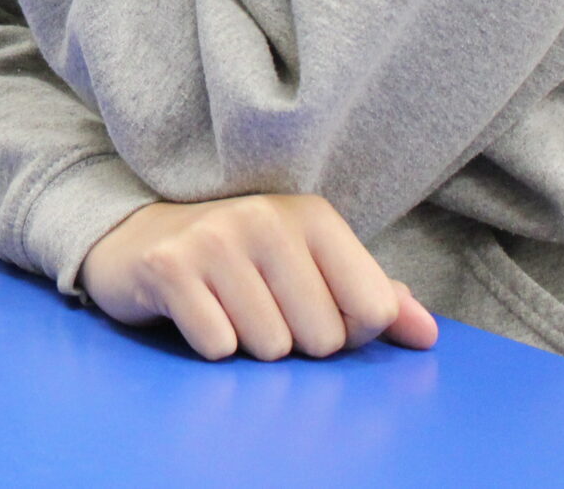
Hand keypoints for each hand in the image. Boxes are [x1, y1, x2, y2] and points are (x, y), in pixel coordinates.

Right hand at [79, 195, 439, 361]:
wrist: (136, 239)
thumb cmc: (238, 260)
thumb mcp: (308, 266)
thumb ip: (372, 297)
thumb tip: (427, 334)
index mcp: (313, 216)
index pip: (372, 310)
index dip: (347, 331)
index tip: (311, 308)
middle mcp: (265, 218)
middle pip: (321, 338)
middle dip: (293, 342)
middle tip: (258, 307)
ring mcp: (214, 239)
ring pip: (269, 347)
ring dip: (248, 344)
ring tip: (225, 307)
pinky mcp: (170, 268)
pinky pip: (219, 347)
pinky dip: (209, 344)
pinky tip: (195, 312)